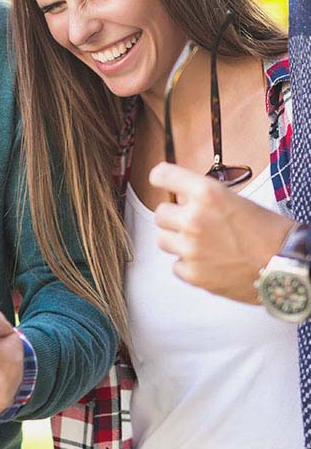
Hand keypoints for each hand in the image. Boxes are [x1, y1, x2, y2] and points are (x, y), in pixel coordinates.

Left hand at [151, 162, 292, 302]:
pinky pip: (176, 265)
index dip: (161, 178)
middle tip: (195, 223)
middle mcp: (194, 219)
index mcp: (207, 193)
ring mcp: (191, 248)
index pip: (162, 175)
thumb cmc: (270, 233)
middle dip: (175, 217)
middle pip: (160, 213)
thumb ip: (204, 198)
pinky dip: (188, 265)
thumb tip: (182, 198)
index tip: (161, 181)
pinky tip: (208, 262)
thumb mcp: (236, 200)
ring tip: (202, 244)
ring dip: (178, 241)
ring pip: (163, 239)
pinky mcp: (193, 274)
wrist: (289, 265)